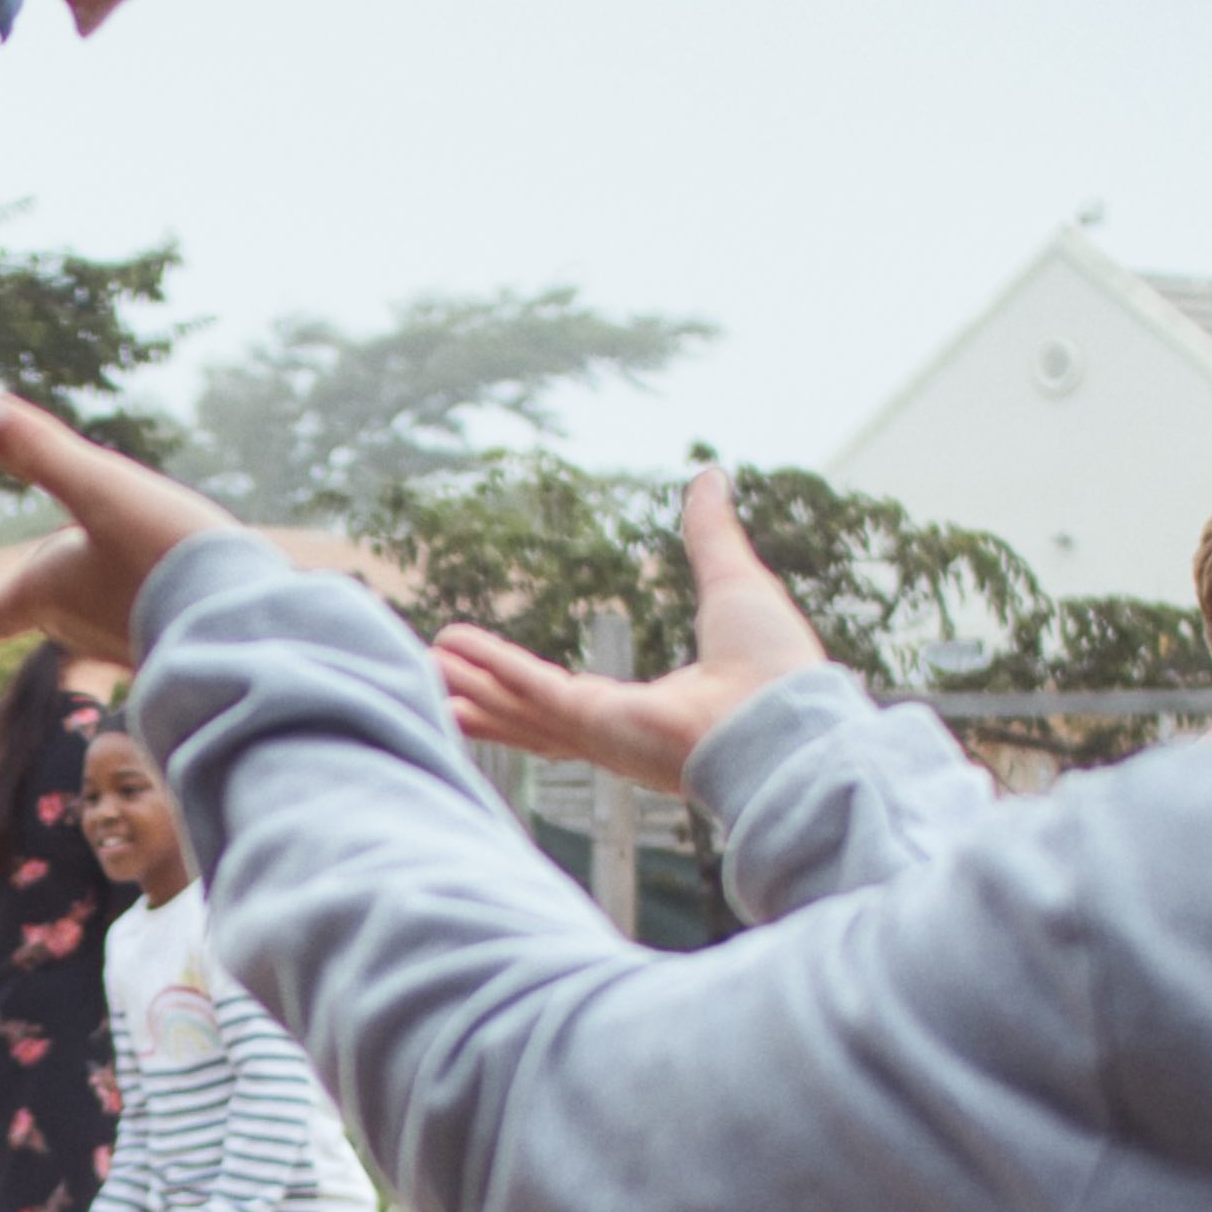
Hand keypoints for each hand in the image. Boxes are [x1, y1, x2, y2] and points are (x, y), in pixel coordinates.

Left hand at [0, 388, 239, 666]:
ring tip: (113, 588)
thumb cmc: (164, 555)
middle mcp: (87, 627)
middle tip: (31, 600)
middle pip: (54, 610)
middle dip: (46, 599)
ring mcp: (131, 646)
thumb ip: (38, 450)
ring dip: (98, 605)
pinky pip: (146, 631)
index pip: (7, 602)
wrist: (243, 625)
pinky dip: (146, 614)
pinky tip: (173, 605)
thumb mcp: (101, 488)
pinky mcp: (176, 653)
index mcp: (56, 590)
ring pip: (100, 623)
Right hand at [430, 467, 824, 797]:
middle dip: (481, 698)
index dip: (525, 686)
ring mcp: (602, 735)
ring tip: (423, 670)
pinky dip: (492, 670)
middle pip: (528, 717)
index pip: (570, 701)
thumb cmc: (776, 669)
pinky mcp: (598, 722)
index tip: (493, 675)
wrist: (788, 718)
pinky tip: (449, 657)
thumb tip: (712, 476)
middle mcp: (616, 734)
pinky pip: (534, 689)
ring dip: (470, 688)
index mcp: (646, 713)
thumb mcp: (732, 578)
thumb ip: (710, 532)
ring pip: (518, 706)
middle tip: (435, 680)